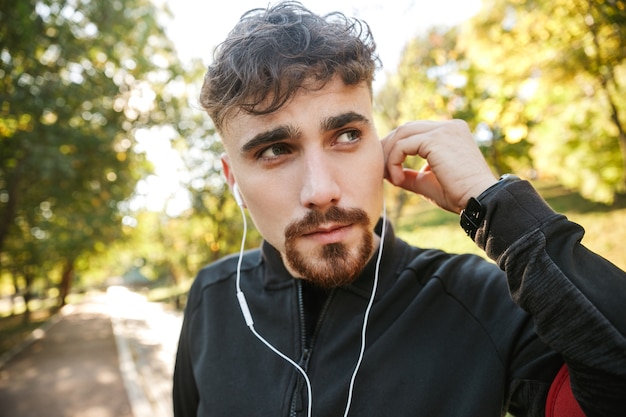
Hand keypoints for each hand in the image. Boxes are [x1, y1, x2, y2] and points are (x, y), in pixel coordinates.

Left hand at [382, 120, 497, 213]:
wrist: (479, 200)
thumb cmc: (458, 195)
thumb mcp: (427, 182)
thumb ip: (409, 175)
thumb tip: (389, 174)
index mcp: (450, 132)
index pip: (415, 132)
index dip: (397, 148)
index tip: (389, 169)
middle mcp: (448, 126)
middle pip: (406, 129)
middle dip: (389, 148)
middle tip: (381, 170)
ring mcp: (443, 129)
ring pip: (402, 135)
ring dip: (389, 156)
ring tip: (390, 178)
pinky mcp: (436, 139)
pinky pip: (403, 145)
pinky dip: (394, 162)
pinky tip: (398, 180)